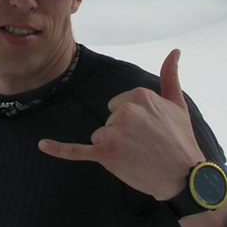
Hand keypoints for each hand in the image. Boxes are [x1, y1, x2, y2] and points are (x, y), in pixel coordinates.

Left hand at [39, 49, 204, 199]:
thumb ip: (170, 75)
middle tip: (145, 145)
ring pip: (100, 137)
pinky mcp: (106, 153)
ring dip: (114, 149)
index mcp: (138, 95)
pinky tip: (43, 145)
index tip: (149, 130)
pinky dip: (59, 148)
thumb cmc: (180, 139)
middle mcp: (125, 110)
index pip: (117, 105)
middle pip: (108, 120)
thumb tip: (174, 51)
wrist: (183, 175)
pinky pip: (77, 149)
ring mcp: (114, 131)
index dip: (131, 121)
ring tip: (138, 155)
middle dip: (122, 135)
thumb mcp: (177, 103)